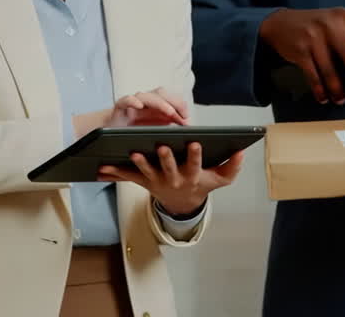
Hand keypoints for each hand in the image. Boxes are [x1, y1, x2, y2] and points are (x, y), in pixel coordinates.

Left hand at [98, 143, 246, 215]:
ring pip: (147, 171)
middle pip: (169, 167)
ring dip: (139, 163)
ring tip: (133, 153)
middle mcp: (173, 179)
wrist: (183, 203)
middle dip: (166, 157)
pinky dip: (115, 172)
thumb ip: (232, 166)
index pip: (194, 163)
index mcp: (191, 175)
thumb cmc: (201, 183)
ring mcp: (157, 181)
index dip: (195, 154)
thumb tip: (242, 152)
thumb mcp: (220, 179)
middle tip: (162, 146)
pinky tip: (102, 167)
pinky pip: (128, 177)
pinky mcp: (144, 182)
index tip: (195, 142)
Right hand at [105, 87, 189, 127]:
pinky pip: (126, 100)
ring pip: (146, 96)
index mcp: (155, 105)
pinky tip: (139, 106)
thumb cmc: (134, 129)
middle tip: (182, 115)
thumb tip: (186, 124)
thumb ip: (169, 124)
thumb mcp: (154, 128)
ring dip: (160, 103)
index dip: (180, 105)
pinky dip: (132, 101)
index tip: (187, 117)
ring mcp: (132, 103)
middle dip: (173, 102)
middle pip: (161, 93)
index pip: (170, 98)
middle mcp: (145, 101)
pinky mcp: (119, 107)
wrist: (112, 131)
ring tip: (170, 112)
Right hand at [259, 7, 344, 104]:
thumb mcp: (333, 20)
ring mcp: (313, 38)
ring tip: (341, 99)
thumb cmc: (313, 24)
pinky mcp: (300, 51)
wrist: (278, 23)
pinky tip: (324, 97)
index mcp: (343, 17)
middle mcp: (329, 25)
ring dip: (337, 88)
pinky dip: (320, 89)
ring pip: (330, 70)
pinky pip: (313, 75)